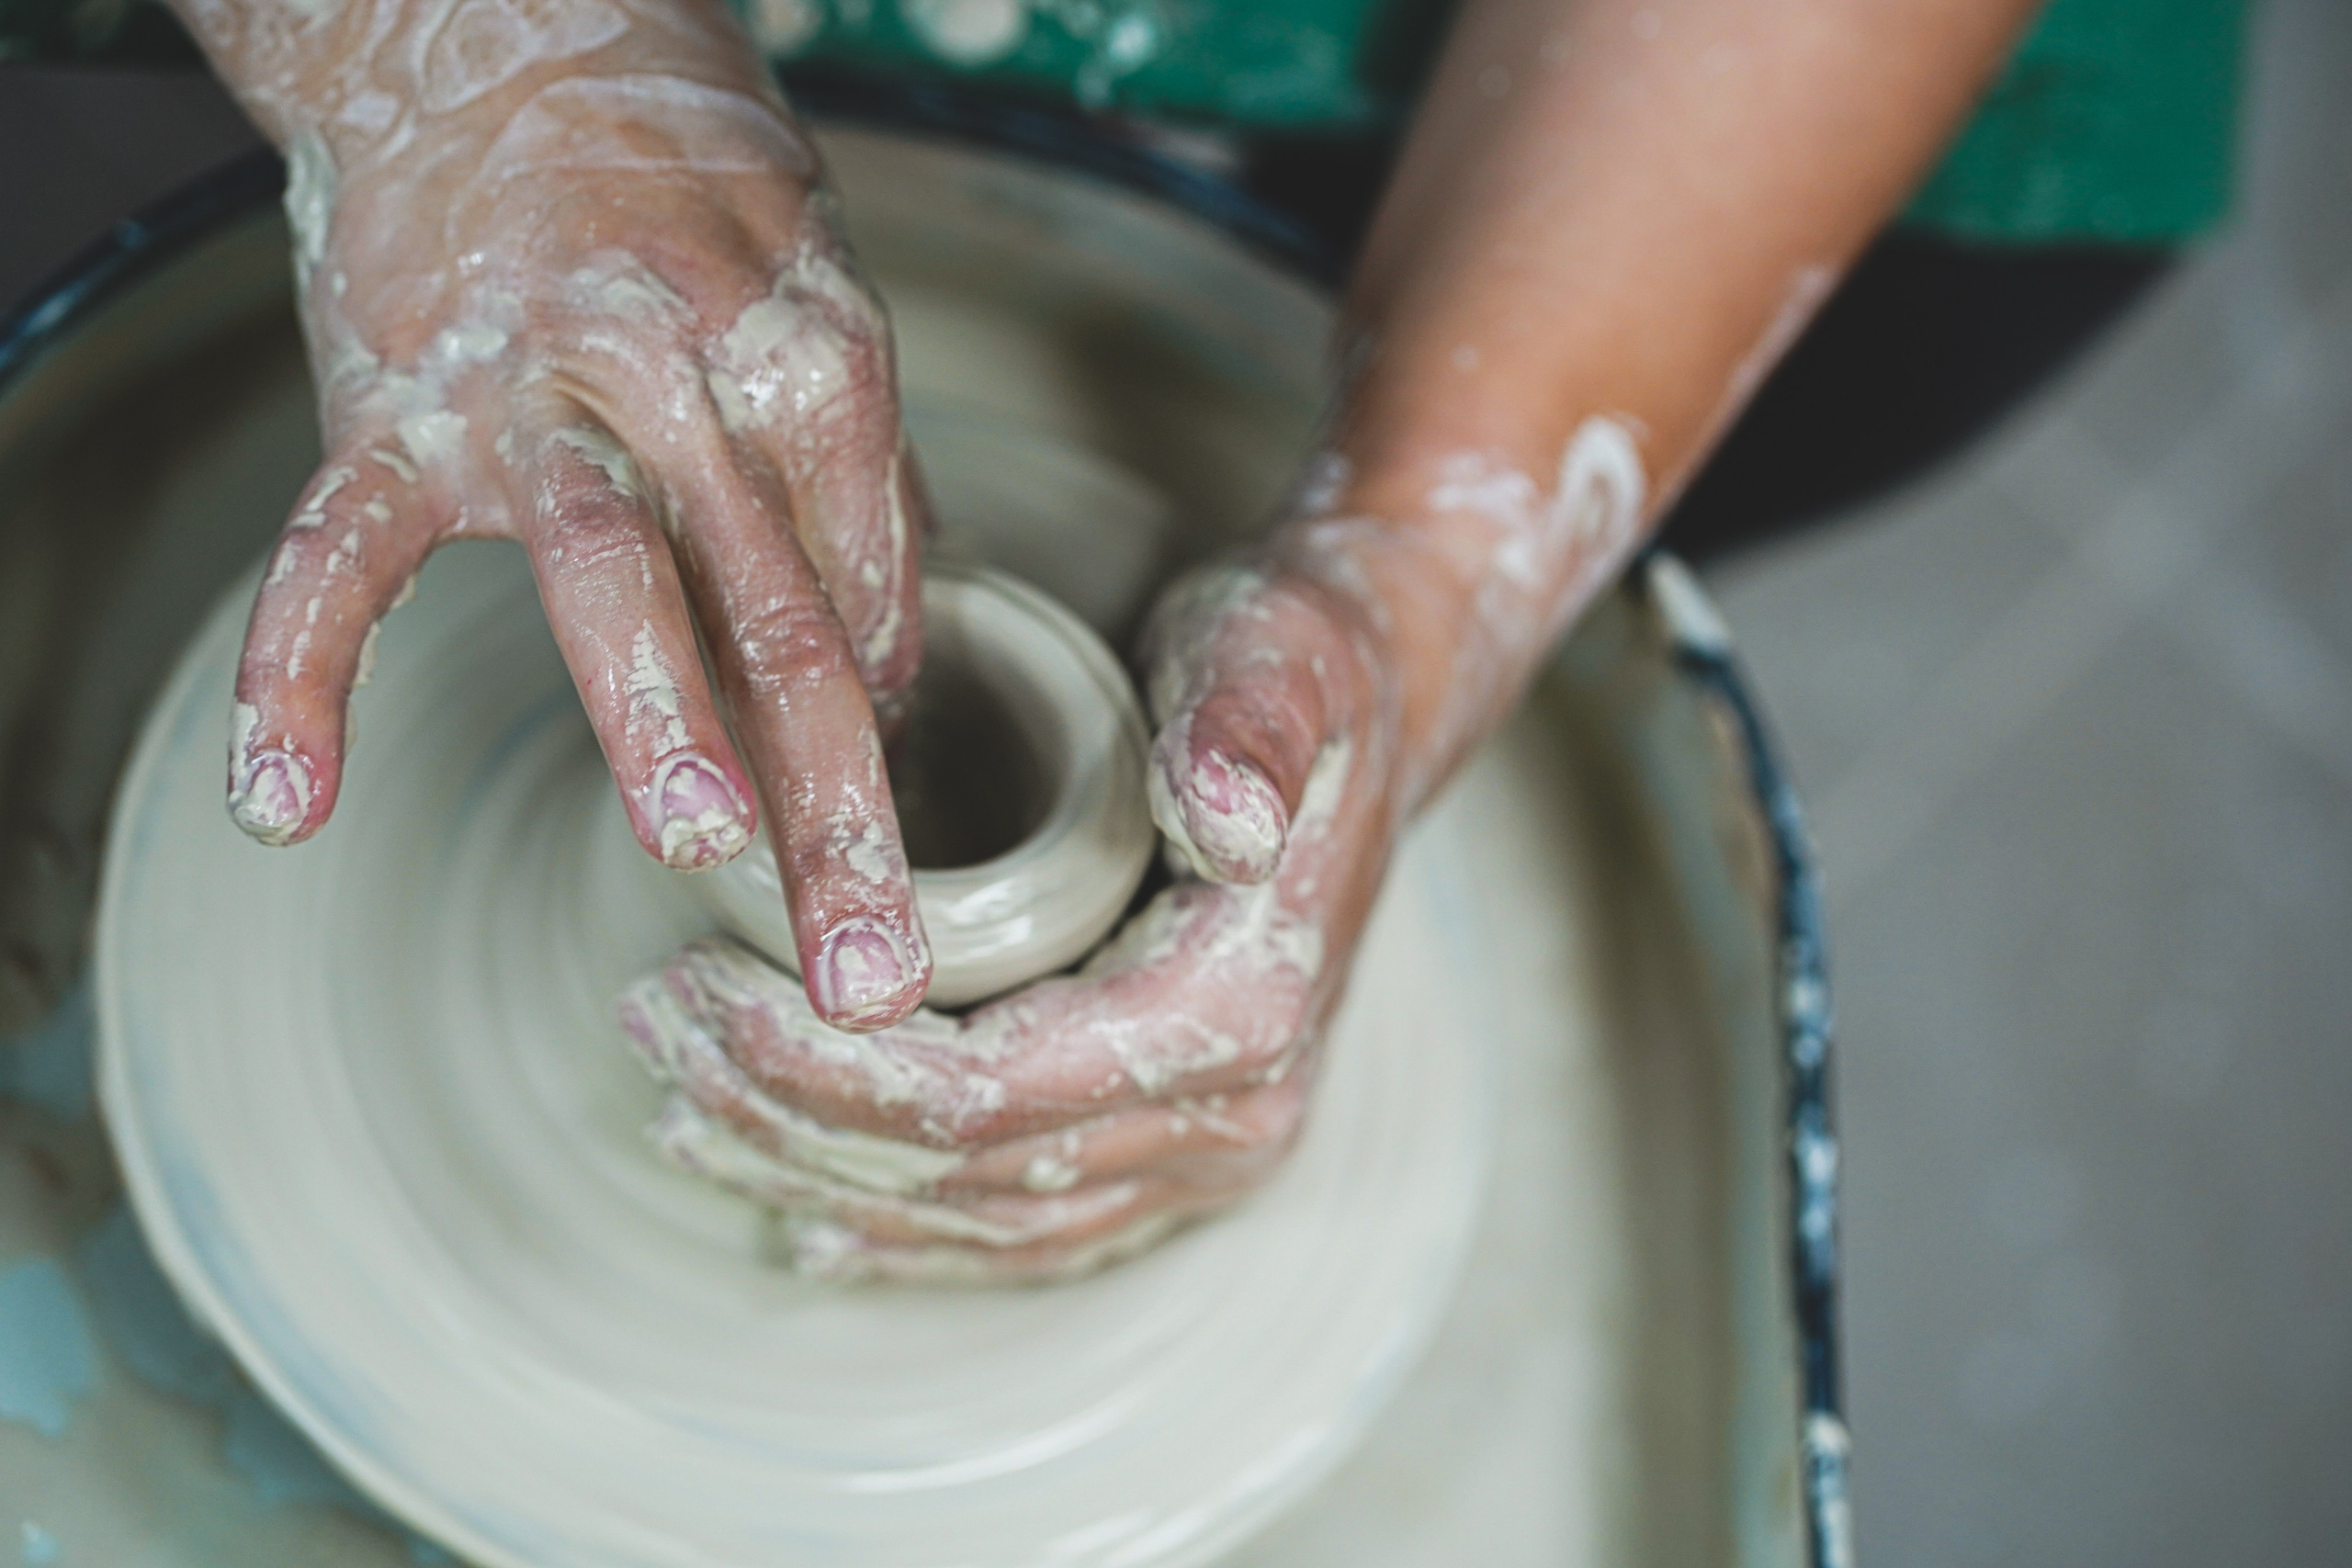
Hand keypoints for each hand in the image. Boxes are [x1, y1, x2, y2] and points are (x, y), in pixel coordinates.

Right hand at [207, 0, 935, 1029]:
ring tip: (702, 849)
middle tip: (875, 961)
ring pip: (605, 565)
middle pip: (778, 605)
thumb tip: (895, 666)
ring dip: (656, 711)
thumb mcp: (810, 291)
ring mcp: (527, 390)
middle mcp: (680, 368)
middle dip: (834, 800)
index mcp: (804, 345)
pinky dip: (298, 672)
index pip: (870, 564)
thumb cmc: (674, 181)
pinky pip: (337, 552)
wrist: (484, 25)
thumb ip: (853, 479)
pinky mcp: (392, 407)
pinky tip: (286, 801)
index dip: (890, 691)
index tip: (897, 812)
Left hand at [619, 543, 1414, 1280]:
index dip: (822, 1068)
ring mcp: (1214, 1150)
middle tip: (655, 1029)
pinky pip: (1029, 1228)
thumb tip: (1223, 814)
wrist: (1373, 709)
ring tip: (686, 1109)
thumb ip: (1250, 730)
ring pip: (982, 1219)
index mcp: (1241, 1012)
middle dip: (787, 1115)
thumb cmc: (1301, 669)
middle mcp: (1238, 1115)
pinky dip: (909, 1225)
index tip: (699, 991)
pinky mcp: (1181, 1148)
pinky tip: (809, 1212)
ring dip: (821, 1175)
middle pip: (965, 1172)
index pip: (989, 1095)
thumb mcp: (1278, 657)